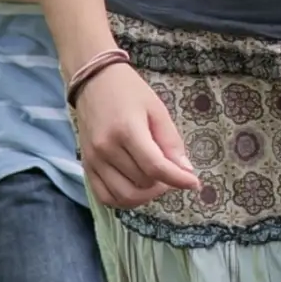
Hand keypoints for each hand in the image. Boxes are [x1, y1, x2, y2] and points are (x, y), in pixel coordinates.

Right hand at [72, 61, 199, 208]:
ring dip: (146, 195)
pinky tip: (137, 188)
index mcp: (126, 130)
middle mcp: (106, 148)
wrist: (94, 82)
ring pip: (125, 196)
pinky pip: (105, 197)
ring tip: (155, 180)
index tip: (194, 183)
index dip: (178, 179)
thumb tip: (186, 171)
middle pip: (142, 182)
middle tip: (171, 171)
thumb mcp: (157, 109)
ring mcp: (93, 160)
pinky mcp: (86, 166)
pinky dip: (124, 200)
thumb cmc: (129, 92)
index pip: (155, 167)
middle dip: (163, 183)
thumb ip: (171, 141)